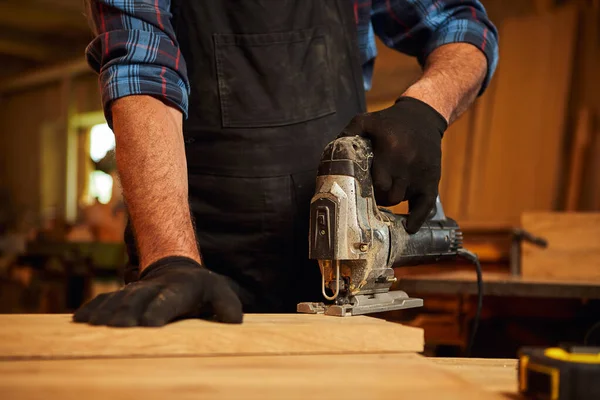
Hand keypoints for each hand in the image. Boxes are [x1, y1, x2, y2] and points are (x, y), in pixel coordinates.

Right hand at [73, 256, 242, 326]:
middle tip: (117, 329)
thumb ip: (228, 306)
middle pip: (139, 300)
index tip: (148, 323)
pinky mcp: (124, 294)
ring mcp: (137, 289)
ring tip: (91, 326)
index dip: (160, 309)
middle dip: (127, 313)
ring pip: (119, 299)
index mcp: (181, 289)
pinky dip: (92, 309)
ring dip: (106, 313)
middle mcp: (156, 287)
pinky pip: (106, 299)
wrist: (176, 268)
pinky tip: (79, 321)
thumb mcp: (220, 294)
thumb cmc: (202, 290)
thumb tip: (233, 321)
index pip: (170, 299)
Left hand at [340, 97, 446, 232]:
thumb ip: (349, 133)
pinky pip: (426, 205)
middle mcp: (406, 163)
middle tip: (370, 194)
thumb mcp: (368, 120)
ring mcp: (420, 173)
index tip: (359, 189)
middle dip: (377, 197)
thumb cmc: (390, 122)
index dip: (366, 190)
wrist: (423, 117)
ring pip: (400, 199)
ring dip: (390, 200)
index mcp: (390, 150)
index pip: (376, 183)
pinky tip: (409, 227)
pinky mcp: (432, 179)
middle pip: (387, 195)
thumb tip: (333, 152)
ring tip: (384, 196)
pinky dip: (417, 218)